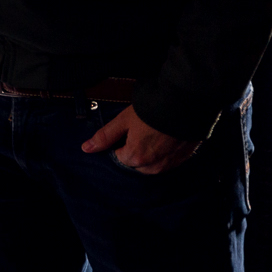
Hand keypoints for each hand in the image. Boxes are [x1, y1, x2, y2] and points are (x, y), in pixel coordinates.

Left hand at [81, 105, 199, 174]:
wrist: (185, 105)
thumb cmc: (152, 111)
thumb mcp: (123, 121)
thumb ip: (105, 136)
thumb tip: (86, 148)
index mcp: (135, 158)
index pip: (119, 157)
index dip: (121, 142)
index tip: (128, 130)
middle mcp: (153, 166)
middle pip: (136, 162)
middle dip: (135, 149)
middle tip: (142, 130)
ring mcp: (170, 164)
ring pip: (152, 165)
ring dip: (150, 153)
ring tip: (154, 133)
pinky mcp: (184, 159)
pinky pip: (168, 161)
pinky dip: (165, 152)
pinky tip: (166, 137)